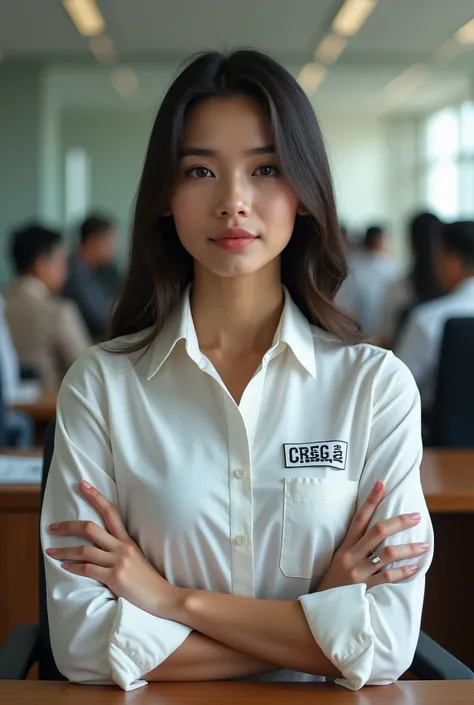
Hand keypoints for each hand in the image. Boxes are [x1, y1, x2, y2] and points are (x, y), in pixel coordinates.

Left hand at [46, 481, 177, 617]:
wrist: (163, 597)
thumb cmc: (147, 579)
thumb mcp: (136, 556)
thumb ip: (119, 549)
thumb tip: (99, 545)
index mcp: (127, 539)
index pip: (110, 511)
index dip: (95, 496)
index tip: (82, 485)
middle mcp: (122, 547)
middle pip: (90, 528)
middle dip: (68, 526)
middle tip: (52, 527)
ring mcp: (118, 562)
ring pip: (84, 550)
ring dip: (64, 550)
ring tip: (51, 551)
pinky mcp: (115, 578)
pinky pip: (88, 569)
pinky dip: (73, 568)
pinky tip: (65, 567)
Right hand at [317, 481, 428, 591]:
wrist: (320, 608)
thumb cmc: (332, 582)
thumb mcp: (338, 559)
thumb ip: (354, 546)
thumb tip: (376, 533)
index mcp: (345, 545)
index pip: (359, 517)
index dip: (370, 500)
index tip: (381, 484)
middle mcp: (351, 556)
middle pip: (377, 531)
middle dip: (399, 522)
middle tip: (416, 516)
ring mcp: (358, 572)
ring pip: (387, 554)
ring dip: (408, 549)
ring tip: (424, 546)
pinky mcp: (364, 588)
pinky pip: (387, 578)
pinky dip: (403, 572)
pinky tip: (414, 568)